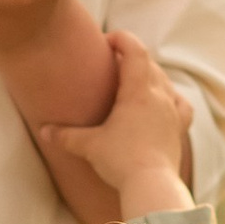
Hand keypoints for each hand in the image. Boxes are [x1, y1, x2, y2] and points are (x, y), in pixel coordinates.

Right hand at [39, 29, 193, 219]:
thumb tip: (43, 131)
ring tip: (132, 81)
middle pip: (149, 64)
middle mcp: (159, 96)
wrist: (152, 185)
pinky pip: (181, 104)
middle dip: (130, 57)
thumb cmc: (121, 161)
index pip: (135, 51)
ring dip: (149, 74)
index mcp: (138, 92)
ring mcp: (172, 112)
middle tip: (111, 63)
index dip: (122, 39)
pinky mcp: (178, 129)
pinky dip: (171, 97)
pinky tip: (164, 101)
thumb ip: (65, 135)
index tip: (107, 40)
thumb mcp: (89, 146)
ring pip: (164, 81)